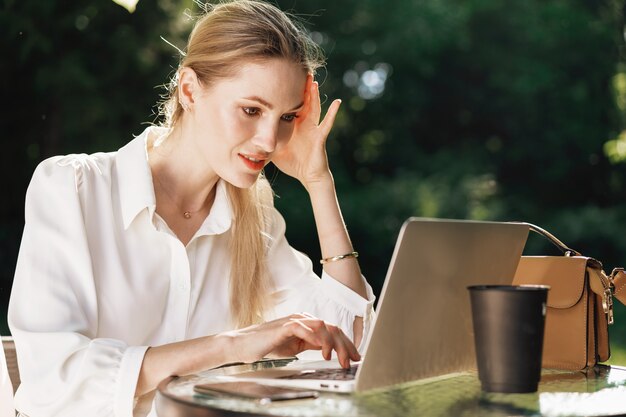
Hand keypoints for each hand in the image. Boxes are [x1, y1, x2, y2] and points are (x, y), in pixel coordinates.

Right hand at [225, 313, 360, 368]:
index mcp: (306, 324)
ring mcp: (294, 320)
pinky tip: (323, 352)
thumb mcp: (294, 347)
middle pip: (332, 327)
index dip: (346, 344)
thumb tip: (328, 350)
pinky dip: (318, 340)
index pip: (332, 330)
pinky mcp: (285, 326)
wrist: (242, 345)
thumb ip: (310, 344)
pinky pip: (307, 328)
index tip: (355, 357)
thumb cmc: (266, 346)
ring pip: (323, 327)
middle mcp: (303, 318)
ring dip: (335, 344)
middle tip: (353, 360)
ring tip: (340, 359)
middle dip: (346, 345)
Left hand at [271, 75, 341, 188]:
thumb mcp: (273, 148)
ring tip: (312, 81)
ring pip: (314, 108)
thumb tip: (243, 137)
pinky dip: (333, 113)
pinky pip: (327, 123)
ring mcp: (313, 129)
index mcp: (293, 125)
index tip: (277, 78)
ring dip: (314, 95)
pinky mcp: (320, 137)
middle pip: (302, 102)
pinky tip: (337, 102)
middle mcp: (304, 124)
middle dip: (300, 88)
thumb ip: (262, 140)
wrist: (307, 176)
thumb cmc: (292, 162)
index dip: (284, 93)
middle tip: (297, 71)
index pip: (288, 105)